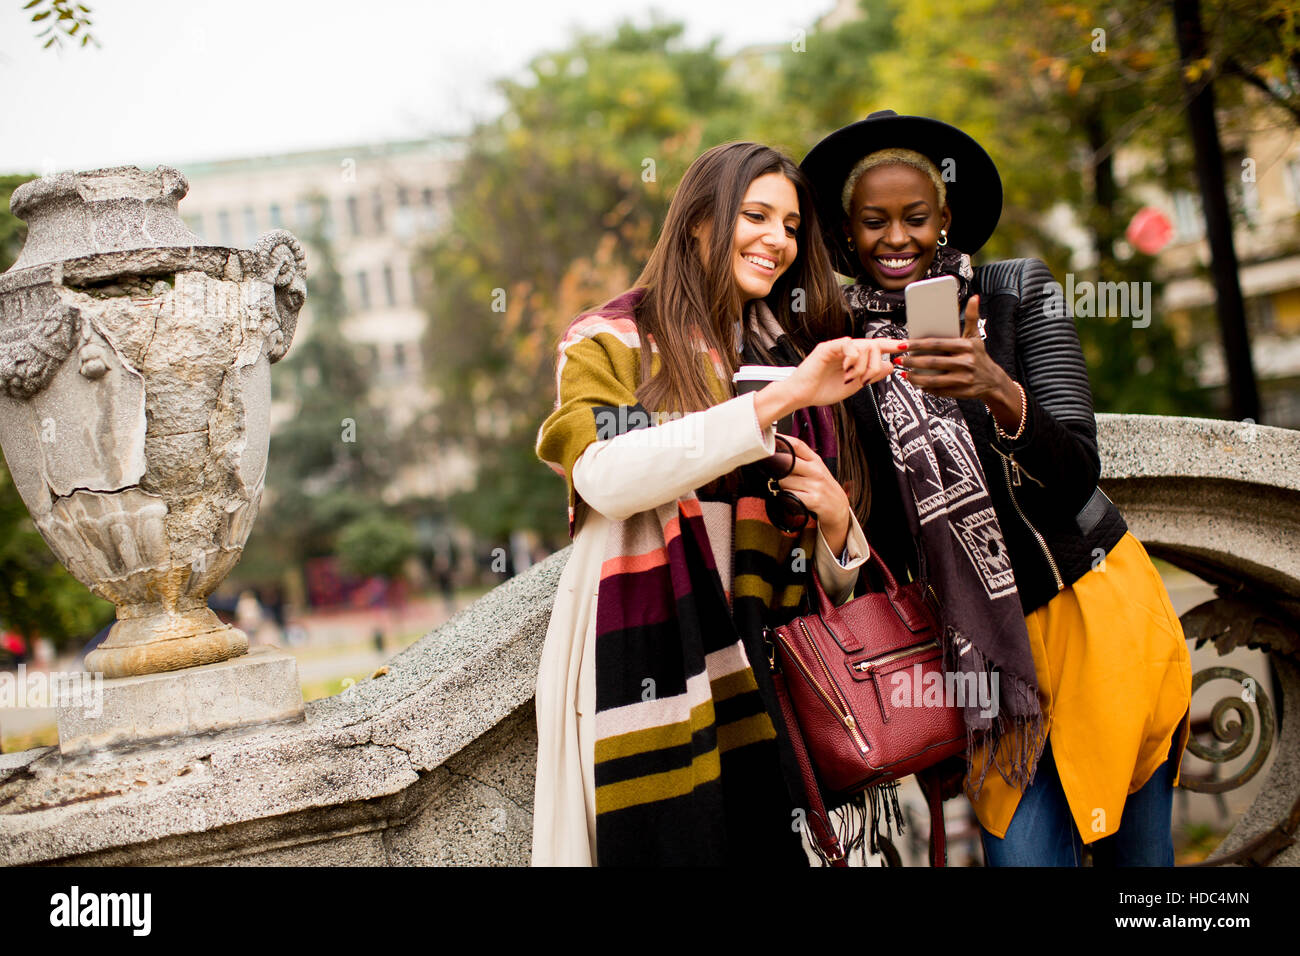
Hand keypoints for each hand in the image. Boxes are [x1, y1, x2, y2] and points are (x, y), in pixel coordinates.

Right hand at [755, 336, 903, 425]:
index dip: (891, 345)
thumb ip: (872, 376)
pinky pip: (849, 345)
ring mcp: (837, 347)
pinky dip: (852, 359)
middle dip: (875, 366)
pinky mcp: (827, 347)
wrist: (802, 396)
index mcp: (853, 357)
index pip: (876, 346)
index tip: (906, 345)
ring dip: (863, 366)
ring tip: (850, 377)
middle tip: (863, 380)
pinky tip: (845, 369)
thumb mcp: (854, 386)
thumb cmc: (822, 391)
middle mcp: (847, 349)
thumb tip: (891, 365)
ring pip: (864, 346)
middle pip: (875, 346)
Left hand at [774, 434, 851, 553]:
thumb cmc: (822, 487)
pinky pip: (789, 495)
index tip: (768, 442)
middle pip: (787, 462)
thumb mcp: (815, 469)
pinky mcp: (813, 500)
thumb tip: (775, 452)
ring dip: (779, 486)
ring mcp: (815, 485)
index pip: (796, 445)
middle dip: (775, 468)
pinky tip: (789, 498)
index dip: (780, 441)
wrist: (838, 507)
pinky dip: (784, 497)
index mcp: (815, 460)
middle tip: (772, 474)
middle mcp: (816, 470)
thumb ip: (799, 459)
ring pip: (784, 481)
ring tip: (787, 489)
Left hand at [893, 295, 1023, 428]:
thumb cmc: (979, 355)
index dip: (917, 344)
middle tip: (899, 360)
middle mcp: (966, 362)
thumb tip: (974, 298)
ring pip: (934, 380)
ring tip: (904, 373)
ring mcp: (964, 379)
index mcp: (966, 346)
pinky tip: (918, 384)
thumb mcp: (976, 336)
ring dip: (916, 378)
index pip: (936, 344)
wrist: (993, 380)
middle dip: (912, 361)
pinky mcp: (962, 392)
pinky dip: (927, 389)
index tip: (903, 345)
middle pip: (932, 362)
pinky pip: (940, 391)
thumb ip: (972, 317)